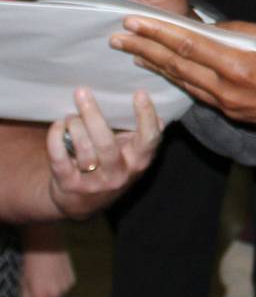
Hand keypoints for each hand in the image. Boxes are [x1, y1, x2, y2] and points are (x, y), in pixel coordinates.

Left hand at [17, 226, 74, 296]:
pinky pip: (63, 291)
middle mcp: (57, 294)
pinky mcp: (72, 279)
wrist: (46, 241)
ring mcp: (67, 287)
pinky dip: (56, 290)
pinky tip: (50, 279)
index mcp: (42, 296)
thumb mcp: (22, 284)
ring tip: (40, 287)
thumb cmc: (29, 261)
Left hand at [47, 89, 162, 218]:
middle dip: (92, 115)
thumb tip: (159, 119)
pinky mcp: (69, 185)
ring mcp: (93, 182)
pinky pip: (59, 158)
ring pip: (82, 148)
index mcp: (139, 162)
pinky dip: (56, 138)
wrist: (82, 204)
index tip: (140, 93)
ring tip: (71, 116)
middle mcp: (118, 174)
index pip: (149, 139)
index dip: (146, 116)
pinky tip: (58, 126)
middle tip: (82, 92)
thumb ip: (144, 139)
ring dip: (73, 125)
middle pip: (106, 143)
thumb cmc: (112, 167)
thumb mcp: (133, 157)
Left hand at [115, 19, 255, 139]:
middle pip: (177, 65)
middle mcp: (227, 89)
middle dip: (145, 49)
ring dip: (157, 66)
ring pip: (184, 82)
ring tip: (133, 54)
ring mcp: (229, 105)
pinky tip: (169, 73)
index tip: (132, 22)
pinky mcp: (235, 114)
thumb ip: (247, 32)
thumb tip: (217, 27)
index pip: (188, 44)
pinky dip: (179, 80)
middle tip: (117, 38)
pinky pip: (199, 94)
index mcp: (240, 66)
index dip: (157, 32)